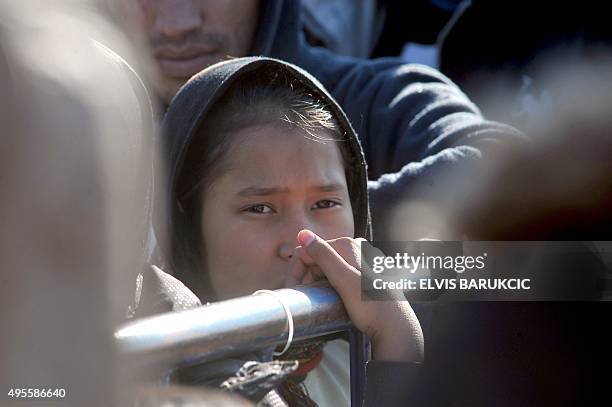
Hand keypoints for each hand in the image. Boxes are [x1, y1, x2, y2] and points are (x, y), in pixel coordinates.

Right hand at [286, 229, 423, 362]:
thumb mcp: (344, 280)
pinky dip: (327, 284)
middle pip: (317, 258)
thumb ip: (324, 256)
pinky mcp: (361, 274)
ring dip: (315, 281)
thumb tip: (303, 234)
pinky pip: (336, 274)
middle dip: (306, 276)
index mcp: (348, 245)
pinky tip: (328, 297)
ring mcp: (359, 261)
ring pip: (325, 267)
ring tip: (316, 299)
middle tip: (304, 297)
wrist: (395, 328)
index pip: (309, 249)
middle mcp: (354, 248)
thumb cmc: (373, 307)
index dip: (297, 269)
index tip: (293, 289)